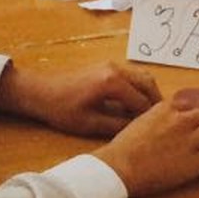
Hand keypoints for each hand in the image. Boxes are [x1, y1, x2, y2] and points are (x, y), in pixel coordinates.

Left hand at [1, 58, 155, 138]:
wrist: (39, 91)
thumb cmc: (61, 109)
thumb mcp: (89, 123)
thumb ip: (116, 126)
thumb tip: (138, 130)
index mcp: (113, 83)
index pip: (142, 102)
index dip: (150, 118)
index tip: (155, 132)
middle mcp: (116, 70)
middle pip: (148, 84)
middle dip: (155, 103)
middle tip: (159, 122)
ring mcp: (112, 66)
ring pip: (142, 77)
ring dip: (148, 94)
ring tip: (148, 115)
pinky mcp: (107, 67)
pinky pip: (132, 76)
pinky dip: (138, 89)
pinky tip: (134, 105)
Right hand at [92, 97, 198, 197]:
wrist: (120, 167)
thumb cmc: (122, 149)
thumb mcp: (139, 122)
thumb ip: (155, 119)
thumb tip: (163, 126)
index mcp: (165, 109)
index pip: (190, 104)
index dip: (194, 115)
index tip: (195, 123)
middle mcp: (181, 120)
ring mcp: (190, 140)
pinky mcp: (196, 161)